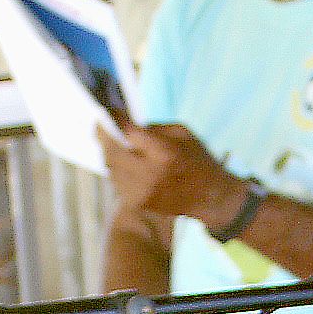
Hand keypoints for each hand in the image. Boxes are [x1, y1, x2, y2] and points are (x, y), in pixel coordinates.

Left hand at [102, 120, 245, 232]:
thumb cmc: (198, 160)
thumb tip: (125, 124)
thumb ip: (153, 128)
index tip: (108, 110)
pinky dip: (117, 169)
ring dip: (110, 153)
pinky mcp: (137, 203)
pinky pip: (116, 181)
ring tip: (114, 143)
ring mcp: (141, 192)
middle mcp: (149, 174)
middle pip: (111, 152)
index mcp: (164, 153)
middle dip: (104, 136)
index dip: (114, 119)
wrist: (210, 197)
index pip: (127, 132)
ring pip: (110, 168)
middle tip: (102, 125)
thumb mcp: (182, 134)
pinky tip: (125, 163)